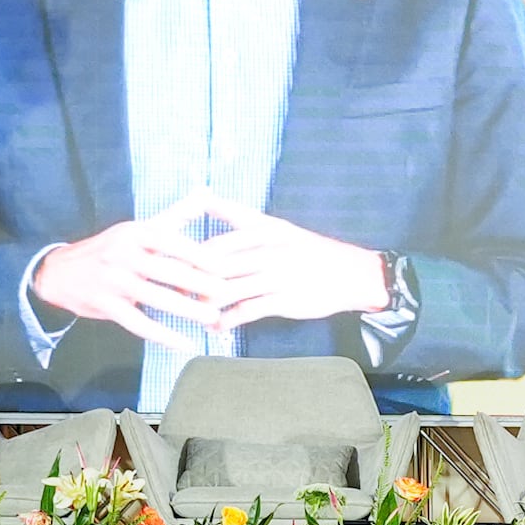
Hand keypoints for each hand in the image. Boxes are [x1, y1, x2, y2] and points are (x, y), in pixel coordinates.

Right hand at [30, 217, 231, 345]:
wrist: (60, 271)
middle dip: (199, 284)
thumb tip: (206, 193)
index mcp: (135, 232)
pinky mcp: (104, 304)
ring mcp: (112, 280)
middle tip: (226, 294)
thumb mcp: (140, 227)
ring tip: (212, 317)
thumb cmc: (112, 249)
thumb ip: (175, 215)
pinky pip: (138, 323)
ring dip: (185, 309)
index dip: (201, 256)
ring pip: (155, 297)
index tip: (227, 267)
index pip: (173, 242)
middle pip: (167, 270)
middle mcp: (122, 253)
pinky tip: (184, 343)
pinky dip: (162, 335)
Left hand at [188, 213, 391, 327]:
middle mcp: (269, 249)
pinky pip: (246, 311)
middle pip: (217, 266)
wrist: (352, 273)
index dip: (189, 254)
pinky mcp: (284, 300)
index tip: (172, 263)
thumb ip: (240, 216)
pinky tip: (217, 326)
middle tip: (173, 290)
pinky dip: (227, 321)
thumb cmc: (308, 250)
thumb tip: (201, 197)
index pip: (216, 241)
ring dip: (205, 303)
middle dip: (191, 280)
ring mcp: (277, 276)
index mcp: (265, 229)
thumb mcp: (277, 226)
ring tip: (193, 310)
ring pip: (227, 289)